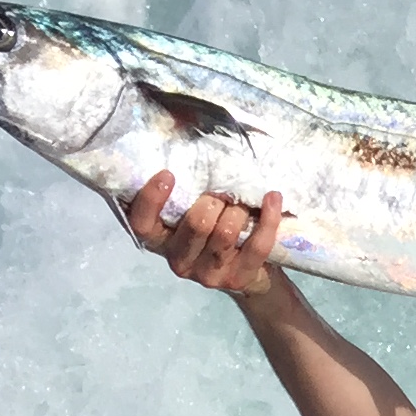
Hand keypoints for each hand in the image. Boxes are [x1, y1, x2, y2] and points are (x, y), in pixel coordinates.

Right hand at [128, 171, 283, 297]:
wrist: (249, 273)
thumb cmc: (213, 231)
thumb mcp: (190, 212)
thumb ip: (183, 191)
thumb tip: (182, 136)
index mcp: (160, 241)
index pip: (142, 224)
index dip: (151, 200)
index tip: (168, 174)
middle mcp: (179, 261)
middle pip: (196, 224)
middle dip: (214, 199)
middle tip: (223, 192)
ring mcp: (209, 274)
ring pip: (226, 233)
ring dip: (239, 209)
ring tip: (244, 201)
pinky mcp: (238, 278)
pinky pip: (257, 245)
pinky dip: (268, 218)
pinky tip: (273, 198)